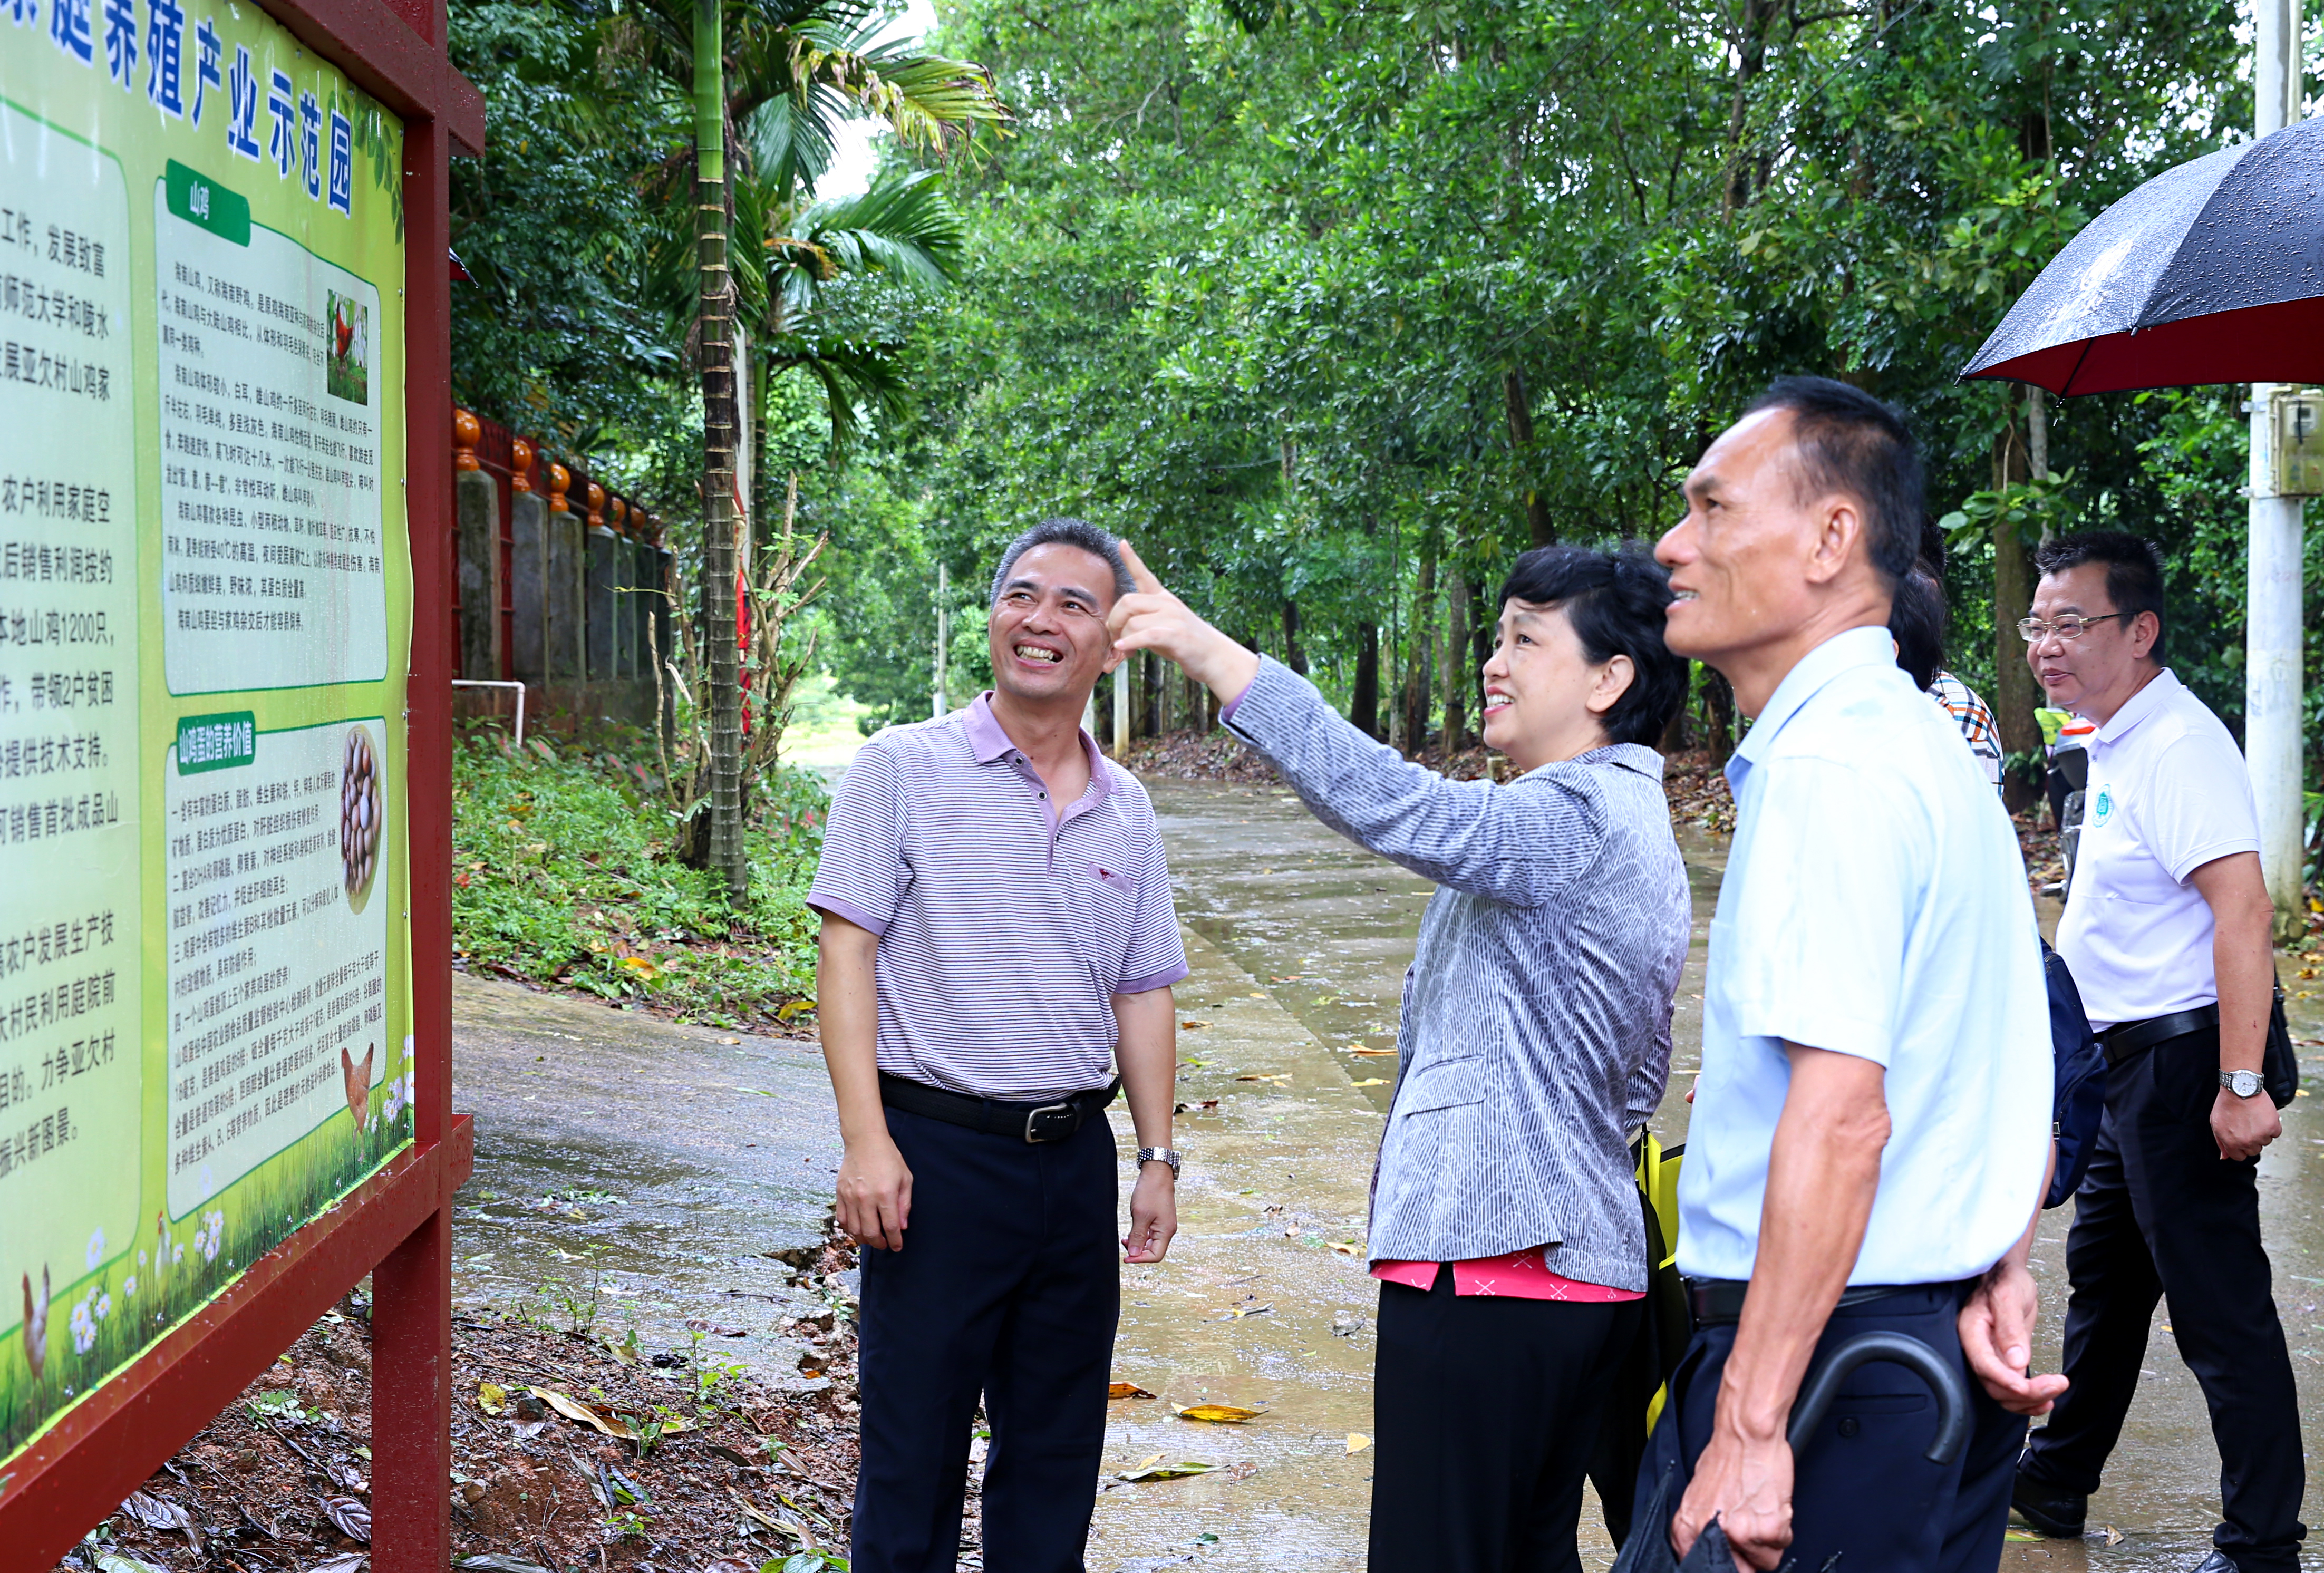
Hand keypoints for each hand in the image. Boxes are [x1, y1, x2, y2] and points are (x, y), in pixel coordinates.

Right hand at [835, 1135, 912, 1250]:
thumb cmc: (888, 1157)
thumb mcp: (905, 1178)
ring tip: (871, 1238)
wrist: (865, 1141)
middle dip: (879, 1243)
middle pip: (871, 1232)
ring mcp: (850, 1196)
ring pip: (854, 1229)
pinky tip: (857, 1229)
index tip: (897, 1246)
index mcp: (885, 1194)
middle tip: (884, 1244)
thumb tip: (902, 1226)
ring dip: (864, 1239)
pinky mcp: (840, 1193)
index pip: (890, 1227)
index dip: (895, 1241)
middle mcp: (866, 1198)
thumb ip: (904, 1204)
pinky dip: (849, 1229)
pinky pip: (842, 1219)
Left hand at [1108, 542, 1259, 700]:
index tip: (1122, 543)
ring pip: (1133, 622)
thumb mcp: (1165, 625)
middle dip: (1114, 621)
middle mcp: (1168, 604)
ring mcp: (1173, 618)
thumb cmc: (1186, 644)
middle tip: (1114, 637)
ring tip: (1127, 652)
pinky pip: (1145, 635)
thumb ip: (1144, 620)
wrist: (1215, 657)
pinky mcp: (1176, 635)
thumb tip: (1115, 627)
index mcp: (1164, 599)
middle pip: (1127, 602)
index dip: (1132, 559)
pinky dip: (1131, 642)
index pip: (1145, 575)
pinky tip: (1123, 648)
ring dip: (1123, 639)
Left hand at [1123, 1161, 1176, 1262]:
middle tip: (1123, 1243)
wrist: (1157, 1173)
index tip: (1126, 1257)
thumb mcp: (1140, 1215)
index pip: (1155, 1255)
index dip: (1140, 1259)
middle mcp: (1167, 1230)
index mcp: (1166, 1231)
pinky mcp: (1159, 1219)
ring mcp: (1164, 1225)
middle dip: (1137, 1251)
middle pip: (1153, 1250)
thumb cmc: (1151, 1191)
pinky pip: (1150, 1234)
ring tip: (1125, 1238)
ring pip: (1151, 1242)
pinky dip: (1140, 1235)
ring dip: (1138, 1243)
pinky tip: (1131, 1231)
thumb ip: (1137, 1236)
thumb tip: (1133, 1254)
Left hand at [1671, 1427, 1792, 1569]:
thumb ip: (1704, 1525)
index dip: (1724, 1563)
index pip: (1703, 1567)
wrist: (1746, 1433)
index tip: (1734, 1557)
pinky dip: (1783, 1528)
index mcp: (1689, 1526)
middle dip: (1748, 1554)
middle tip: (1751, 1530)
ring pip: (1765, 1560)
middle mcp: (1712, 1532)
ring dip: (1768, 1540)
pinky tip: (1772, 1506)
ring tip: (1761, 1511)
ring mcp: (1741, 1533)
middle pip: (1738, 1568)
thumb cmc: (1726, 1454)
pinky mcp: (1768, 1528)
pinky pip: (1782, 1543)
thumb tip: (1715, 1544)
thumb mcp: (1700, 1494)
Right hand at [1959, 1256, 2067, 1414]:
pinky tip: (2044, 1399)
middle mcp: (1976, 1347)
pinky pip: (2009, 1389)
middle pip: (1993, 1384)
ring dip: (2027, 1401)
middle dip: (2025, 1393)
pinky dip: (2026, 1400)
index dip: (2006, 1381)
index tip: (2029, 1388)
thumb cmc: (2005, 1280)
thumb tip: (2016, 1361)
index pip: (1984, 1364)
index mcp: (1971, 1330)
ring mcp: (1989, 1356)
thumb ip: (2010, 1328)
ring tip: (2053, 1396)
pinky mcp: (2002, 1361)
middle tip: (2056, 1386)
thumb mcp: (2009, 1296)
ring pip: (2001, 1392)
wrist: (2006, 1275)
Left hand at [2213, 1085, 2281, 1161]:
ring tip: (2254, 1119)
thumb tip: (2225, 1156)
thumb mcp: (2216, 1124)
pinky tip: (2263, 1117)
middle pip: (2253, 1151)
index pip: (2239, 1157)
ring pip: (2265, 1142)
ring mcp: (2261, 1136)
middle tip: (2247, 1126)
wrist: (2240, 1089)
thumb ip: (2221, 1142)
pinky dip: (2272, 1127)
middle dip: (2251, 1141)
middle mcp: (2247, 1142)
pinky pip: (2276, 1133)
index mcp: (2232, 1143)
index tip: (2241, 1140)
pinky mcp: (2273, 1127)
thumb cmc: (2226, 1105)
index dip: (2240, 1148)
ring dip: (2262, 1133)